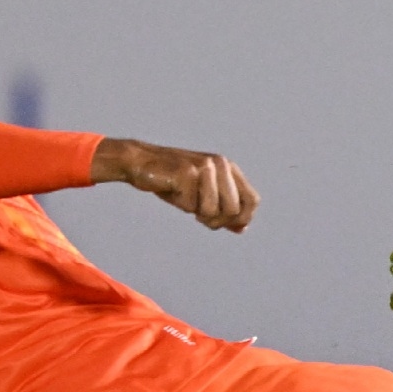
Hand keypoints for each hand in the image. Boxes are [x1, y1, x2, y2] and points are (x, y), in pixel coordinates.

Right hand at [94, 139, 259, 231]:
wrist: (140, 163)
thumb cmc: (173, 181)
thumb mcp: (201, 196)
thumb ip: (223, 209)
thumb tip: (243, 228)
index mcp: (229, 168)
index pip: (252, 201)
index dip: (242, 219)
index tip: (225, 224)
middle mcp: (221, 164)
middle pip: (233, 211)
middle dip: (216, 221)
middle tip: (198, 215)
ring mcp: (205, 167)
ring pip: (212, 211)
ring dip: (197, 213)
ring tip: (185, 199)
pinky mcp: (187, 172)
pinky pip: (190, 206)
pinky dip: (180, 204)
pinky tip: (172, 190)